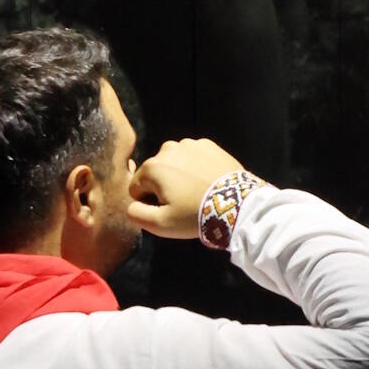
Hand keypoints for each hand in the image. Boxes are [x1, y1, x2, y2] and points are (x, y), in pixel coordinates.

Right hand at [128, 138, 253, 239]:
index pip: (137, 188)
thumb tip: (131, 204)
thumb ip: (135, 214)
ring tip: (197, 192)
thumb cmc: (195, 214)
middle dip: (164, 188)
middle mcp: (167, 148)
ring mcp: (190, 144)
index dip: (149, 203)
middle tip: (184, 203)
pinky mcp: (209, 145)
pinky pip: (193, 158)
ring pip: (174, 164)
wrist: (237, 204)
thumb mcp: (160, 224)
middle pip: (155, 174)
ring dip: (180, 177)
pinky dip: (196, 168)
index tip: (168, 210)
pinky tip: (208, 181)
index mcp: (152, 167)